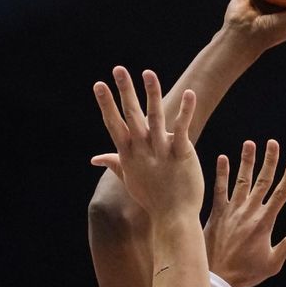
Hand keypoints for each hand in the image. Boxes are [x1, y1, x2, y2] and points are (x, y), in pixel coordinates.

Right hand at [91, 66, 203, 219]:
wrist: (173, 217)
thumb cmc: (152, 199)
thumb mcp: (129, 180)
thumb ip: (114, 164)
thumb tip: (95, 158)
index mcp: (129, 154)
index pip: (114, 124)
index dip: (106, 104)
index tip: (98, 85)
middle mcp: (142, 151)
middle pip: (131, 116)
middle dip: (124, 92)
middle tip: (118, 69)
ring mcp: (161, 152)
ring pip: (155, 119)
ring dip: (152, 95)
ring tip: (148, 73)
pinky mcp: (181, 155)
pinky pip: (182, 130)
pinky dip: (185, 111)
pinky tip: (190, 93)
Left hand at [203, 139, 285, 286]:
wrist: (217, 276)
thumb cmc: (245, 272)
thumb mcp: (271, 264)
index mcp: (264, 222)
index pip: (281, 194)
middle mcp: (249, 212)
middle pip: (263, 181)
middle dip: (270, 161)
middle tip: (273, 143)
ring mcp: (232, 211)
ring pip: (242, 180)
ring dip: (247, 161)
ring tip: (250, 143)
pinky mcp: (217, 213)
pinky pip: (219, 190)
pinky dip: (221, 174)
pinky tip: (222, 159)